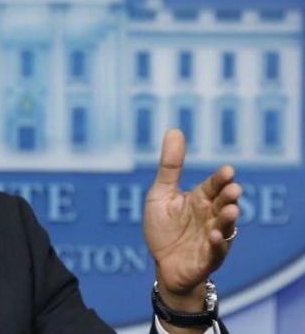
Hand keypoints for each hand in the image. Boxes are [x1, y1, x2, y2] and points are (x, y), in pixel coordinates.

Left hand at [144, 129, 240, 307]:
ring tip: (229, 210)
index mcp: (200, 199)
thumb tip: (174, 130)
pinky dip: (218, 243)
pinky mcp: (209, 257)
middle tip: (232, 190)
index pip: (213, 185)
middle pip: (223, 203)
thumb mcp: (160, 194)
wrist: (162, 264)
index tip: (227, 171)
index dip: (221, 179)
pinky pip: (217, 250)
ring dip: (228, 218)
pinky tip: (215, 235)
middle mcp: (210, 216)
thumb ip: (170, 166)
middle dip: (228, 197)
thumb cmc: (162, 228)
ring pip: (226, 226)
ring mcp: (212, 237)